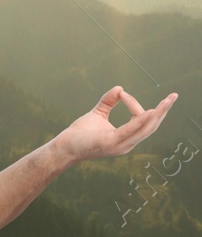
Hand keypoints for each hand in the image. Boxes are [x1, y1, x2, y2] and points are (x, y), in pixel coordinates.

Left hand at [54, 86, 176, 162]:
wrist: (62, 148)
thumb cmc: (79, 134)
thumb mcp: (97, 114)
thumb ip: (108, 102)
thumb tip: (120, 88)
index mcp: (126, 138)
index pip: (141, 120)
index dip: (135, 104)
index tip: (121, 94)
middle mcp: (127, 143)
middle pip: (152, 126)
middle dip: (164, 111)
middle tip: (174, 96)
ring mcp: (121, 144)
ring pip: (145, 128)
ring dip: (158, 113)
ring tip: (168, 100)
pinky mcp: (111, 142)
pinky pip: (130, 130)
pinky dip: (140, 121)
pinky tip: (149, 111)